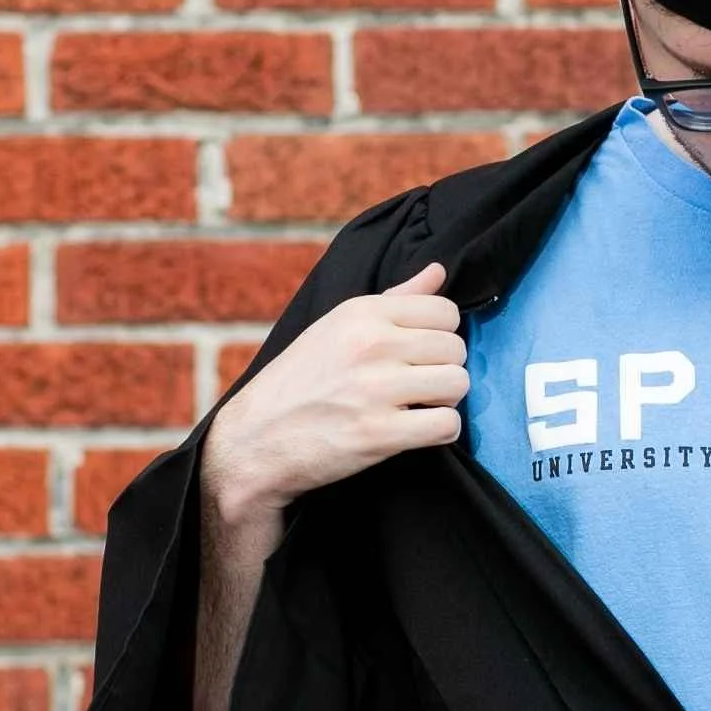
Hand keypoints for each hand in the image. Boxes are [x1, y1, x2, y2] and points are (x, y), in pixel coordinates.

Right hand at [202, 261, 470, 519]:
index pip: (446, 311)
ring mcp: (375, 389)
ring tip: (416, 406)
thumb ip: (395, 299)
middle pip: (456, 349)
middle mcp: (371, 344)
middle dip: (443, 369)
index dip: (441, 336)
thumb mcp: (337, 327)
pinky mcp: (379, 433)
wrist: (253, 440)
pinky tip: (415, 431)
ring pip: (458, 384)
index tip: (418, 355)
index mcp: (361, 313)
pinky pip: (447, 425)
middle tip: (415, 385)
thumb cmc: (298, 381)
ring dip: (445, 401)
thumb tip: (439, 271)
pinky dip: (440, 432)